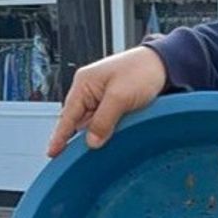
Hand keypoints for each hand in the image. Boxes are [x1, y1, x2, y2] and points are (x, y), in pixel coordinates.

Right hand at [47, 46, 167, 156]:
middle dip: (83, 136)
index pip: (67, 115)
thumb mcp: (120, 97)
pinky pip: (106, 120)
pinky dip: (110, 128)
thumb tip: (91, 142)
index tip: (52, 153)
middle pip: (79, 121)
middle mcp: (90, 90)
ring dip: (100, 132)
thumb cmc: (142, 71)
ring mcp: (102, 96)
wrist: (165, 63)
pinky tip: (117, 133)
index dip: (59, 136)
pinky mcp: (115, 102)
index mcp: (84, 84)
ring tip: (108, 139)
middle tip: (86, 154)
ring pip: (94, 123)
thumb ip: (103, 120)